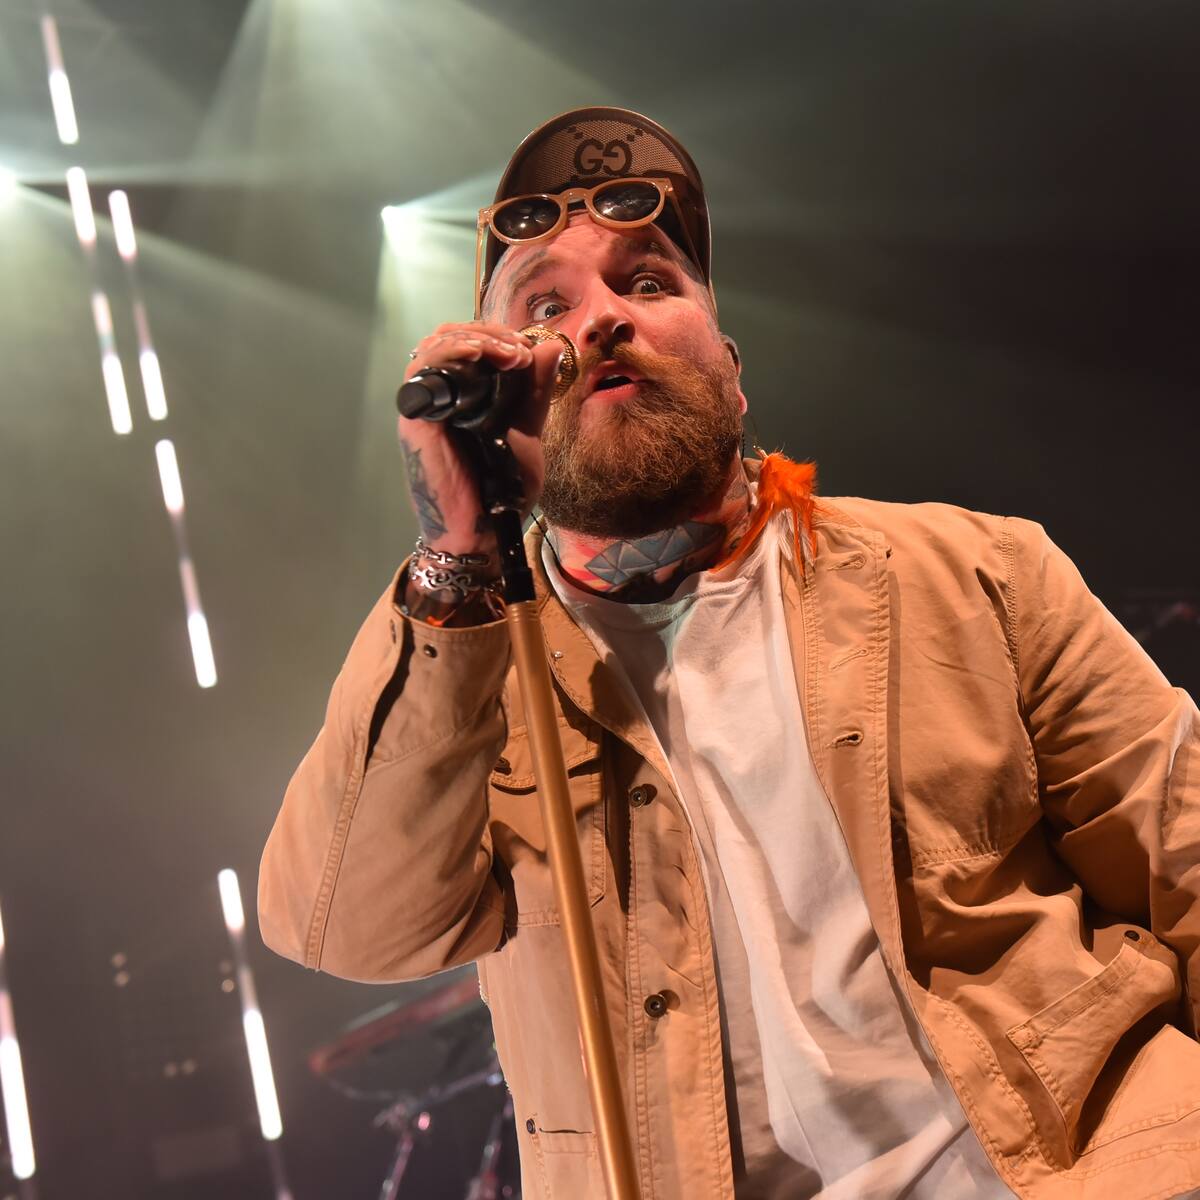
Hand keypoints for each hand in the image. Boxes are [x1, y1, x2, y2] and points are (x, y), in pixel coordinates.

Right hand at [397, 322, 564, 563]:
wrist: (484, 534)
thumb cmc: (500, 491)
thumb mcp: (526, 433)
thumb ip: (534, 393)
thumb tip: (551, 347)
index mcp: (459, 398)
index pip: (465, 345)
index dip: (494, 335)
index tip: (527, 348)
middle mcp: (436, 398)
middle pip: (447, 338)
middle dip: (487, 332)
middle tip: (520, 348)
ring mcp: (423, 407)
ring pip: (434, 347)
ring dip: (474, 338)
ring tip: (509, 352)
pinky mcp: (416, 420)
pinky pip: (423, 372)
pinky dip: (452, 353)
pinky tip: (481, 354)